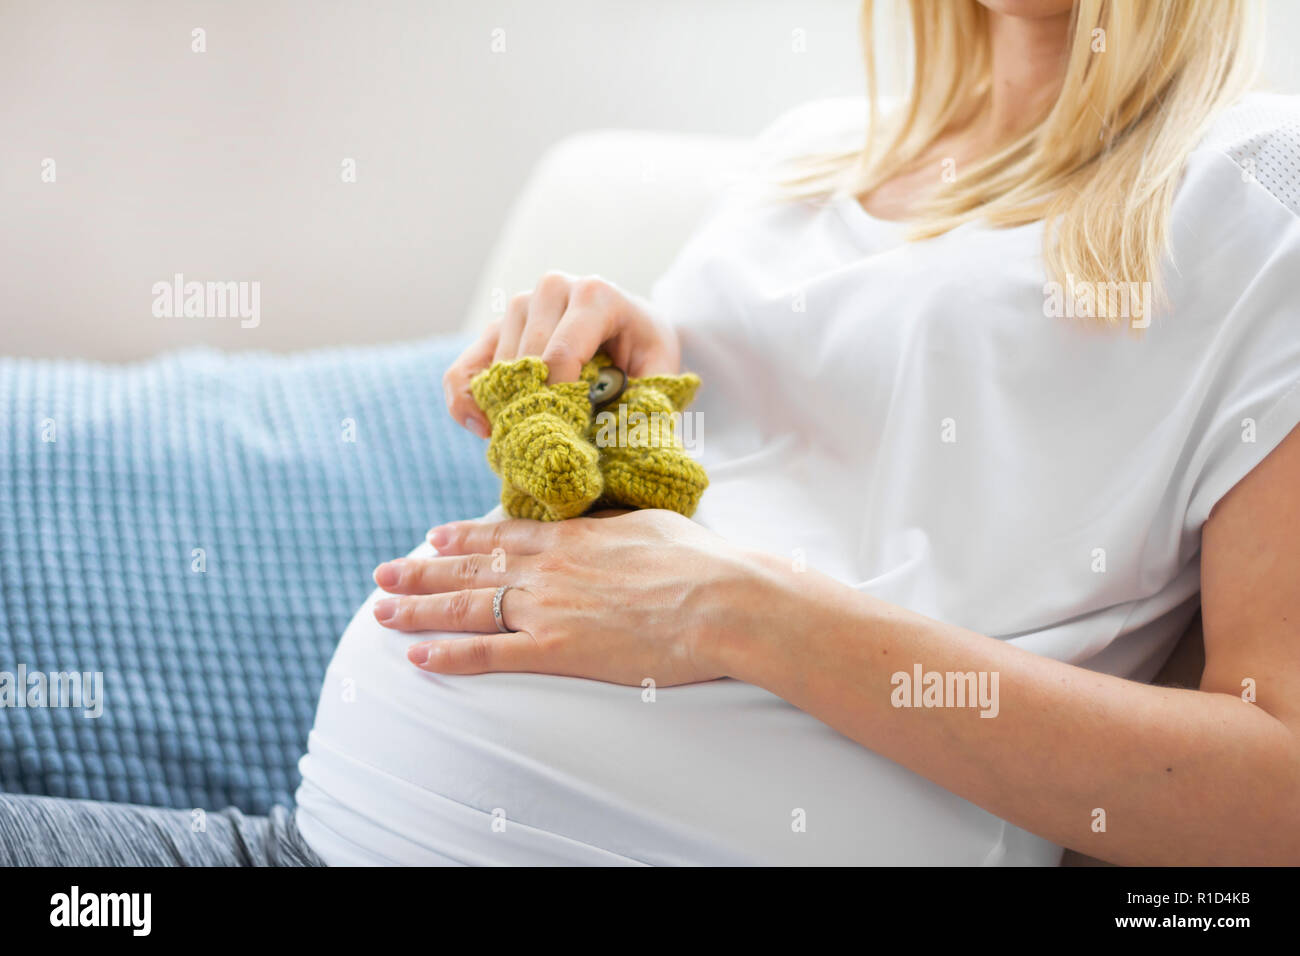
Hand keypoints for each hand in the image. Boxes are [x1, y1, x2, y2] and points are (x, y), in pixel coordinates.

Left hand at [369, 510, 773, 685]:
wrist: (722, 599)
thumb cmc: (701, 562)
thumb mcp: (651, 526)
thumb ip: (613, 530)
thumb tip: (602, 532)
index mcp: (573, 537)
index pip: (502, 536)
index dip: (462, 538)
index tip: (432, 536)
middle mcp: (548, 569)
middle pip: (471, 570)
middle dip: (422, 571)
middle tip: (383, 572)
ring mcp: (549, 608)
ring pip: (468, 608)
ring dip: (419, 609)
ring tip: (381, 610)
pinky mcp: (558, 650)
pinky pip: (491, 654)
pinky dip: (450, 655)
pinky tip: (418, 656)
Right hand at [443, 273, 680, 437]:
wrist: (631, 325)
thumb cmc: (645, 351)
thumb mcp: (659, 371)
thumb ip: (645, 397)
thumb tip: (618, 439)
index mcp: (594, 294)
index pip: (562, 354)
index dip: (560, 403)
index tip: (569, 439)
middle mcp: (552, 288)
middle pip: (526, 362)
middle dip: (537, 409)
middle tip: (553, 446)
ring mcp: (519, 304)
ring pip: (496, 369)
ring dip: (510, 409)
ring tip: (535, 437)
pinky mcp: (496, 326)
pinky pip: (463, 370)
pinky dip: (466, 403)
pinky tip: (484, 430)